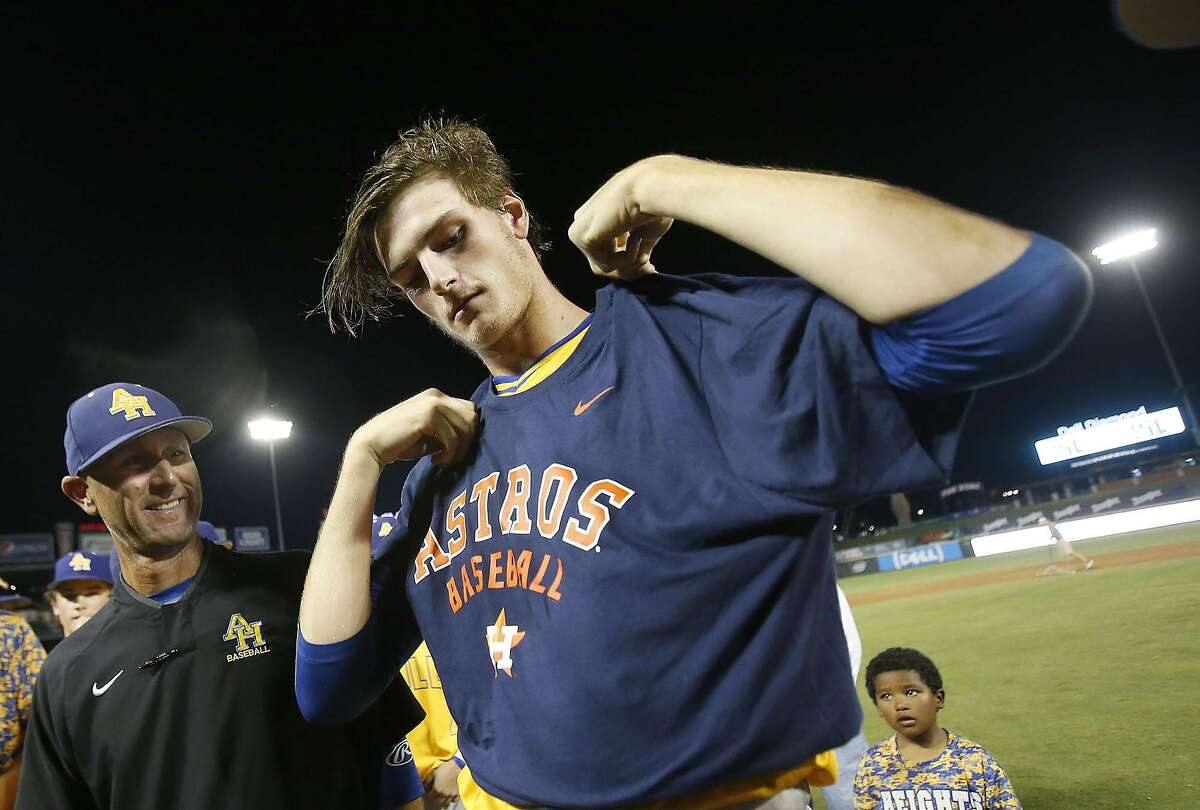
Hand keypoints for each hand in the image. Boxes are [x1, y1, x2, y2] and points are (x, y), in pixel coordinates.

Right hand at [351, 389, 478, 467]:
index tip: (455, 449)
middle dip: (467, 441)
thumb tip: (471, 438)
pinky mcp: (429, 416)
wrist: (372, 445)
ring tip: (443, 460)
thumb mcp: (429, 433)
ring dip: (458, 450)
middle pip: (472, 417)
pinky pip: (453, 438)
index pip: (469, 410)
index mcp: (437, 397)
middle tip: (452, 457)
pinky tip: (435, 461)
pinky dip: (449, 454)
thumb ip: (447, 430)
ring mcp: (433, 403)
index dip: (468, 432)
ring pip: (466, 428)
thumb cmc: (400, 442)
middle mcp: (437, 396)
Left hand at [427, 759, 462, 805]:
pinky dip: (451, 800)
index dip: (428, 794)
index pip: (430, 796)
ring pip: (445, 803)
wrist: (455, 766)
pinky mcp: (457, 793)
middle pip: (437, 802)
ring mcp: (451, 794)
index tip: (429, 791)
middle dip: (435, 798)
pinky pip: (453, 800)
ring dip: (442, 801)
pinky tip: (449, 796)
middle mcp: (443, 794)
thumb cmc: (444, 769)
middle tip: (435, 794)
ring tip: (441, 796)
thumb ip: (427, 782)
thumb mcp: (433, 773)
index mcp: (437, 789)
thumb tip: (424, 787)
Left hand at [569, 157, 673, 280]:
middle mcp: (586, 224)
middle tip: (649, 267)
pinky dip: (624, 259)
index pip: (607, 253)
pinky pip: (603, 264)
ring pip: (603, 267)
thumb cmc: (653, 204)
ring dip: (628, 264)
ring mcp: (580, 231)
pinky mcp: (580, 237)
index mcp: (598, 220)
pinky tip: (633, 239)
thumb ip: (638, 249)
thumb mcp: (646, 232)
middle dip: (629, 270)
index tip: (650, 266)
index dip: (629, 264)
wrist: (650, 189)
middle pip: (603, 263)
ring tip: (642, 248)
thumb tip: (643, 268)